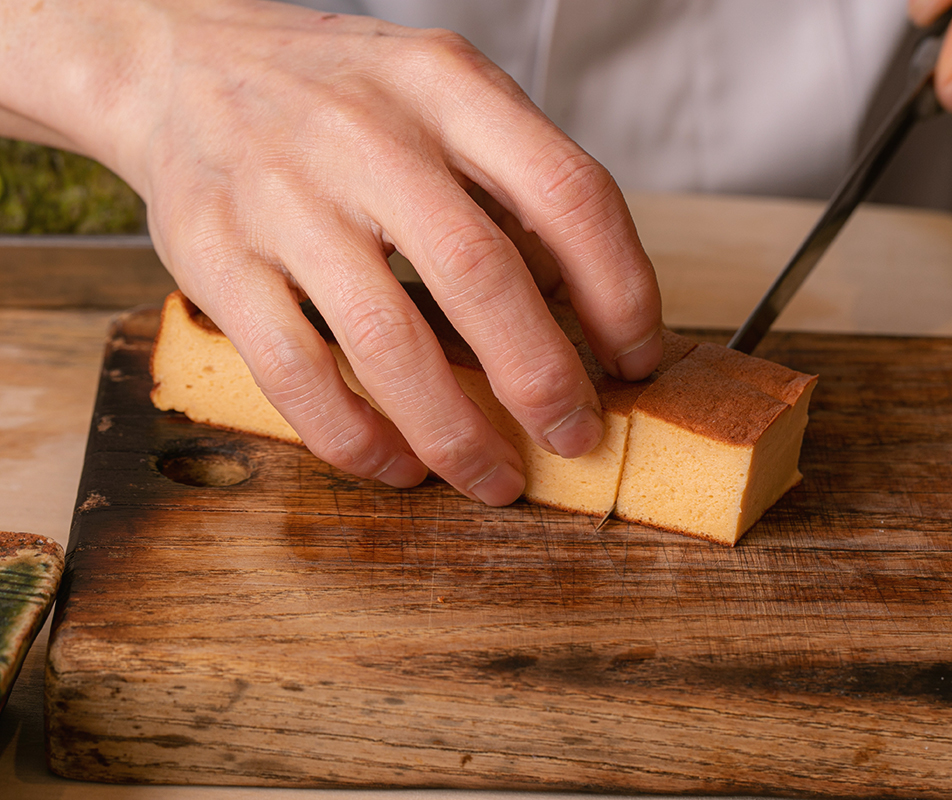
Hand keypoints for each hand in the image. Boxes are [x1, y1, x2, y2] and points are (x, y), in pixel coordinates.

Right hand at [0, 0, 663, 504]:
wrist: (181, 64)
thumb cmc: (338, 96)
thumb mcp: (440, 95)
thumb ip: (511, 183)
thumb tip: (588, 308)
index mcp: (446, 86)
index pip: (568, 192)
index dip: (621, 290)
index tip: (636, 358)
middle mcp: (366, 134)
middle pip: (481, 273)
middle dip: (543, 378)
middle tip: (576, 436)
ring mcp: (283, 194)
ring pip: (384, 336)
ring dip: (453, 429)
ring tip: (493, 477)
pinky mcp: (214, 254)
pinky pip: (292, 368)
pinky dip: (354, 435)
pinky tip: (395, 463)